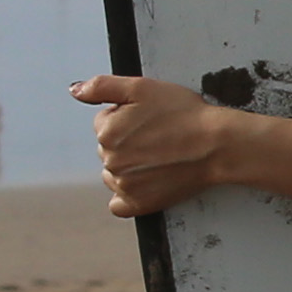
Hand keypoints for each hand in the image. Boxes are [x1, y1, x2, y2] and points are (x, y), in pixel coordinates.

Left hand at [72, 74, 234, 216]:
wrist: (216, 144)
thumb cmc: (184, 114)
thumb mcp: (142, 87)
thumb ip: (101, 86)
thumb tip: (74, 90)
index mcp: (107, 132)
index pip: (104, 122)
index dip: (128, 117)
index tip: (150, 118)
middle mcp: (111, 161)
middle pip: (108, 148)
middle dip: (128, 140)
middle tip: (159, 135)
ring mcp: (124, 185)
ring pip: (114, 173)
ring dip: (128, 166)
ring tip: (158, 156)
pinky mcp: (140, 203)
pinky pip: (119, 204)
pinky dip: (127, 195)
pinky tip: (145, 182)